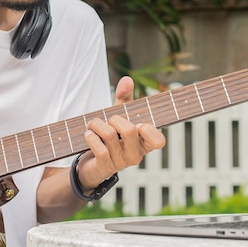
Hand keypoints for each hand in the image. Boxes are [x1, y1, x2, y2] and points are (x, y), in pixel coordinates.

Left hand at [77, 76, 165, 190]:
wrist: (91, 164)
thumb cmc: (110, 137)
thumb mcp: (118, 116)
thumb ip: (124, 97)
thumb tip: (127, 79)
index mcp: (143, 143)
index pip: (158, 141)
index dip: (149, 130)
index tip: (138, 124)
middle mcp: (135, 155)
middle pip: (130, 130)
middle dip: (114, 119)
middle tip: (108, 120)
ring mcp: (120, 163)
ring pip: (110, 135)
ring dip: (96, 124)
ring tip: (92, 125)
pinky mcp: (105, 167)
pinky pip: (99, 148)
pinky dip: (91, 137)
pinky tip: (89, 135)